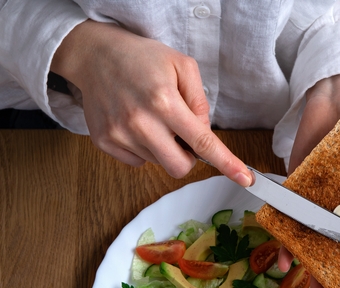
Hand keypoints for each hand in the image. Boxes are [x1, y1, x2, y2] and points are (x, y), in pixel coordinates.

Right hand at [51, 21, 251, 185]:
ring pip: (159, 163)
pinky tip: (134, 123)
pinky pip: (137, 161)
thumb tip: (204, 133)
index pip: (202, 142)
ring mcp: (120, 135)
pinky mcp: (105, 142)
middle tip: (180, 132)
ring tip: (150, 117)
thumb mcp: (182, 66)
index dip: (226, 163)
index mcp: (164, 101)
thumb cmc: (142, 58)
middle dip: (188, 156)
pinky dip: (143, 148)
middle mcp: (141, 122)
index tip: (244, 179)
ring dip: (163, 147)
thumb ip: (200, 102)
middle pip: (180, 167)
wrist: (95, 55)